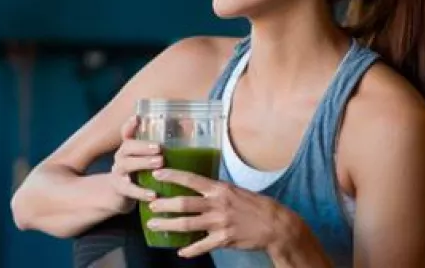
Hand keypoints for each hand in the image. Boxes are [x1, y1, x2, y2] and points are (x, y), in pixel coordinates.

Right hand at [107, 115, 161, 212]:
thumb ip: (159, 150)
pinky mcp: (120, 190)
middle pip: (127, 147)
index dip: (130, 125)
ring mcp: (118, 173)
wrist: (118, 196)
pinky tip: (153, 194)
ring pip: (127, 165)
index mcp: (128, 148)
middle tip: (160, 147)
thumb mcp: (144, 161)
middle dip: (143, 146)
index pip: (127, 133)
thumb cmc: (138, 174)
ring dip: (143, 163)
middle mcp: (121, 157)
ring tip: (159, 163)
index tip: (137, 118)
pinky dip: (141, 192)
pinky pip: (129, 190)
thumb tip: (185, 132)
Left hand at [144, 168, 308, 258]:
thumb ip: (216, 190)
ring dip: (168, 225)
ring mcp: (220, 223)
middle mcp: (217, 204)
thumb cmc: (254, 206)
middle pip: (184, 204)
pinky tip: (180, 252)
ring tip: (154, 225)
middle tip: (149, 204)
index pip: (191, 179)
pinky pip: (202, 246)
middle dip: (164, 204)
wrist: (275, 225)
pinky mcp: (224, 239)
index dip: (172, 176)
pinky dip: (190, 250)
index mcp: (219, 189)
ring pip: (187, 225)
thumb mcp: (235, 191)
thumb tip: (198, 186)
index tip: (156, 173)